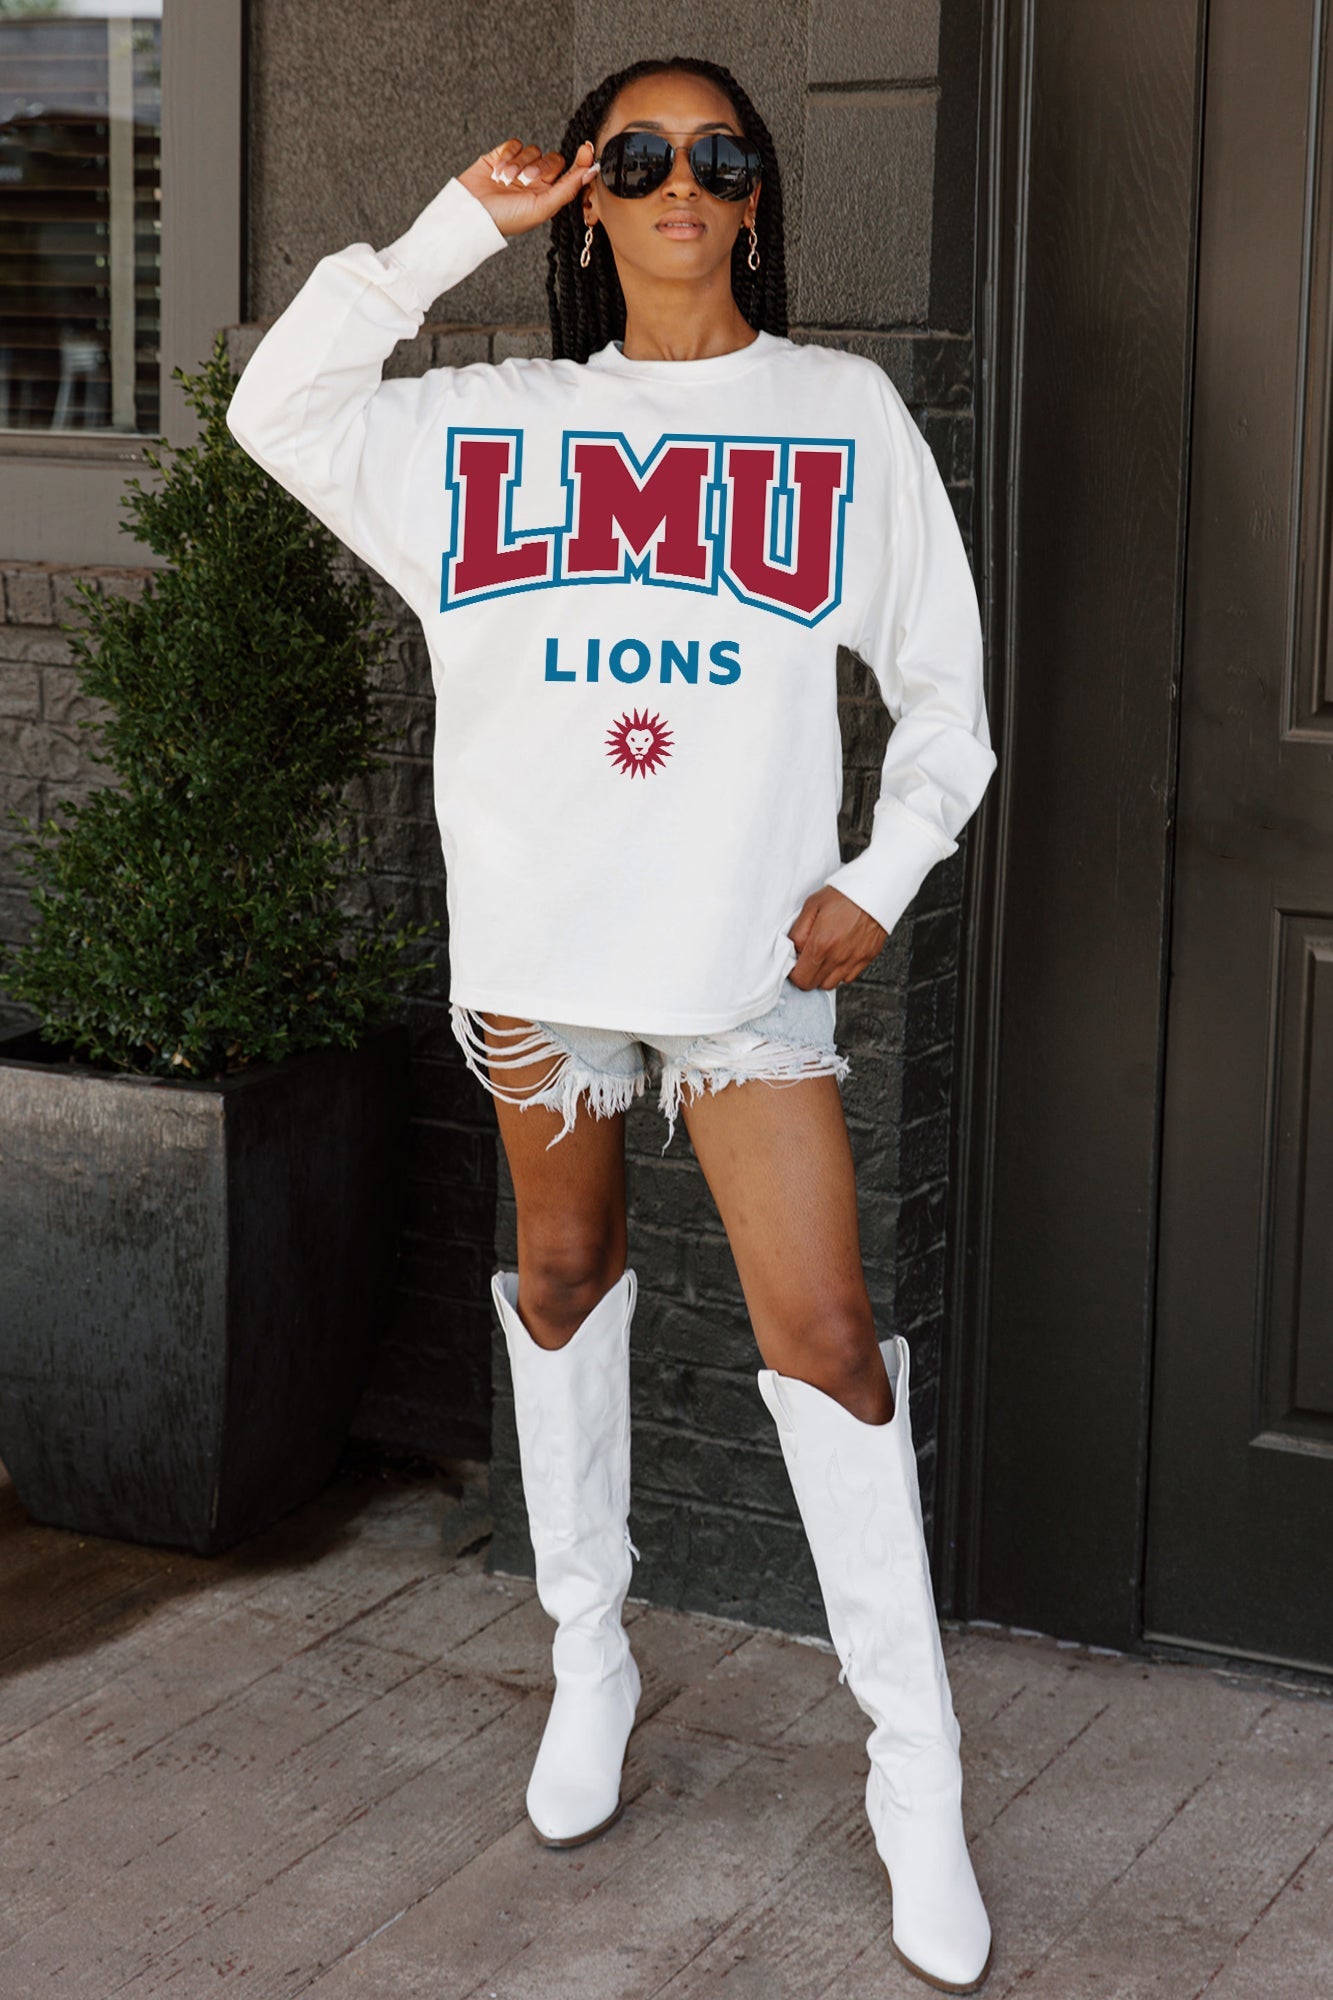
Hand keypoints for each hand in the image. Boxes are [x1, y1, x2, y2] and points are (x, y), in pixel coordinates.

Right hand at [458, 137, 598, 238]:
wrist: (470, 213)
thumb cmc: (506, 219)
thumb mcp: (542, 208)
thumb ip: (567, 189)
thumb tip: (592, 172)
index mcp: (548, 197)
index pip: (571, 174)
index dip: (581, 161)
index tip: (586, 149)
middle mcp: (536, 182)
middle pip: (553, 159)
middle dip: (540, 167)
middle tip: (525, 180)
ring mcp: (519, 168)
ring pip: (533, 150)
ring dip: (520, 164)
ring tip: (505, 180)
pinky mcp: (502, 156)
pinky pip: (514, 144)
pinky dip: (507, 156)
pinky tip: (498, 170)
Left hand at [787, 886, 887, 990]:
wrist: (875, 889)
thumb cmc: (845, 894)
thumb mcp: (811, 906)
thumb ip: (798, 932)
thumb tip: (792, 950)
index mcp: (821, 943)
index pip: (800, 978)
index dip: (794, 972)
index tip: (795, 962)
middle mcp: (838, 956)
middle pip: (814, 985)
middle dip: (806, 975)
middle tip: (807, 959)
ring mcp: (854, 959)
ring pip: (831, 984)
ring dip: (823, 974)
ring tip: (823, 956)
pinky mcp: (867, 958)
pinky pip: (849, 977)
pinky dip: (840, 971)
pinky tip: (838, 955)